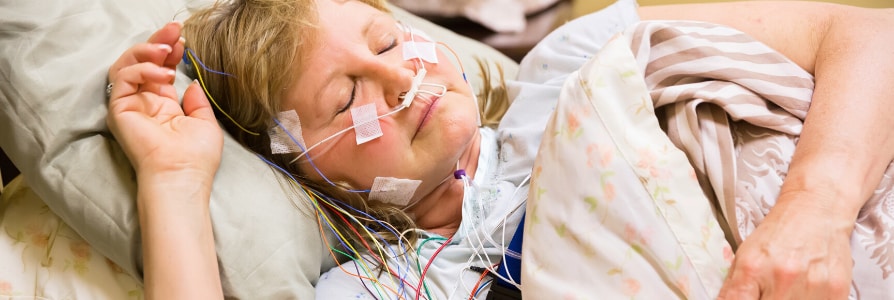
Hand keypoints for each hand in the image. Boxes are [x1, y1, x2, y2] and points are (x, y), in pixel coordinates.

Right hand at [106, 21, 222, 179]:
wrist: (181, 175)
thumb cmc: (195, 157)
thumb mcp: (205, 123)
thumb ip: (197, 102)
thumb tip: (192, 85)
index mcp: (163, 106)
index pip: (160, 70)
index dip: (169, 52)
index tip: (183, 40)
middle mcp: (144, 103)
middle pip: (141, 62)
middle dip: (157, 42)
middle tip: (173, 31)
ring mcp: (130, 106)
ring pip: (126, 65)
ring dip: (146, 51)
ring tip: (166, 51)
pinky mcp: (119, 109)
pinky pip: (123, 78)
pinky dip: (142, 69)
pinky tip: (163, 73)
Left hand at [718, 193, 853, 299]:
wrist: (818, 209)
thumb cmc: (778, 233)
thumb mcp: (746, 255)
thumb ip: (734, 288)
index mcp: (753, 268)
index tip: (748, 299)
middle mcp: (782, 278)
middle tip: (769, 292)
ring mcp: (812, 286)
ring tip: (788, 289)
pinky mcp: (836, 291)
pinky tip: (806, 291)